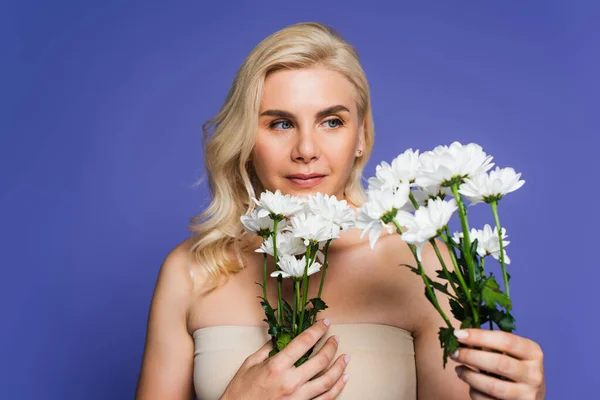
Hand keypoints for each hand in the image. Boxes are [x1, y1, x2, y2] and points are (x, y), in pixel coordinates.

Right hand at [220, 318, 349, 399]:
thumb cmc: (241, 390)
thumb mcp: (251, 363)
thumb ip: (268, 348)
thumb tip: (283, 336)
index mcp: (277, 366)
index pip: (304, 342)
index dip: (317, 330)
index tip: (325, 322)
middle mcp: (290, 382)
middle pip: (320, 360)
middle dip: (331, 346)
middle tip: (335, 338)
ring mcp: (297, 398)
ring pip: (327, 381)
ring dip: (339, 367)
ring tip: (345, 357)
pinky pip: (325, 399)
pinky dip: (338, 388)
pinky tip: (343, 379)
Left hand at [450, 329, 544, 399]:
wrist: (531, 397)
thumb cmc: (515, 368)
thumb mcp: (511, 353)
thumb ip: (491, 344)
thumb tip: (460, 336)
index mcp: (533, 352)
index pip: (505, 340)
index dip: (479, 336)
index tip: (458, 334)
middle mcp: (534, 374)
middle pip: (499, 363)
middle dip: (470, 356)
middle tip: (453, 352)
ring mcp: (527, 394)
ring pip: (493, 386)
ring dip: (469, 376)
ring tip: (458, 369)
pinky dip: (474, 392)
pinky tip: (470, 385)